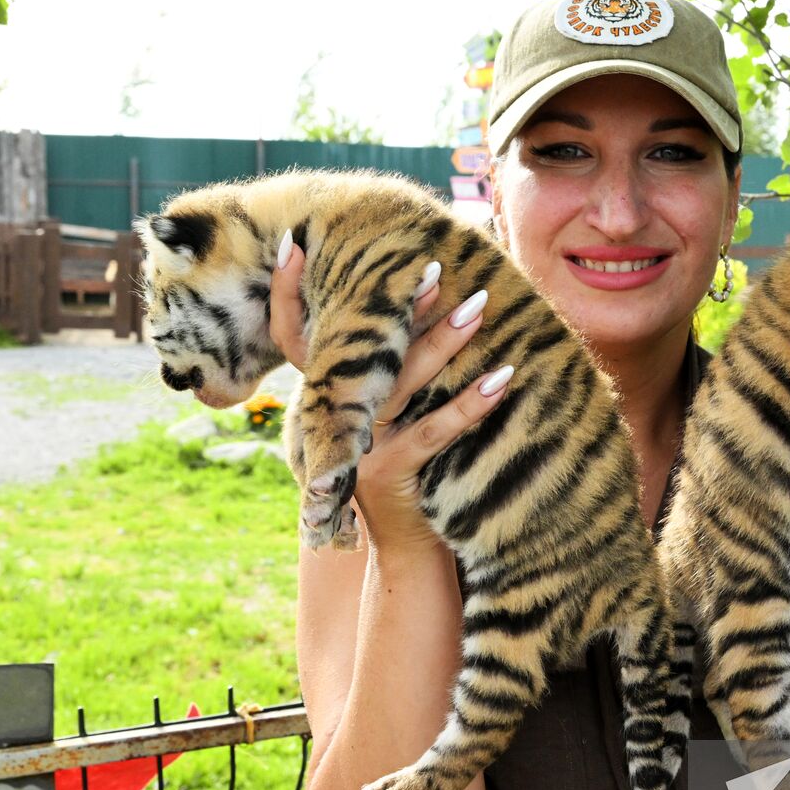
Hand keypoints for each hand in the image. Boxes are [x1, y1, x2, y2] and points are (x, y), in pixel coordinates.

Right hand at [270, 241, 510, 549]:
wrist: (402, 549)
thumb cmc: (401, 466)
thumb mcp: (382, 415)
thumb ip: (384, 368)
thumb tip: (416, 296)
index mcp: (323, 396)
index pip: (293, 335)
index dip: (285, 290)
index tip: (292, 240)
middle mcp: (332, 416)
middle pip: (362, 349)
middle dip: (396, 303)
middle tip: (429, 263)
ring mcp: (360, 445)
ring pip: (404, 381)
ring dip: (445, 340)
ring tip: (479, 304)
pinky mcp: (390, 472)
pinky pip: (436, 430)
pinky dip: (472, 404)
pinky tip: (504, 379)